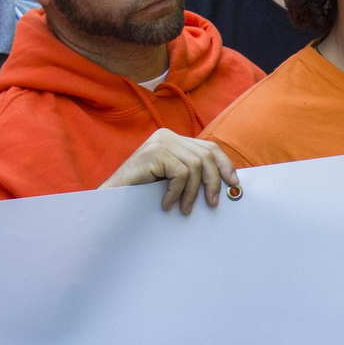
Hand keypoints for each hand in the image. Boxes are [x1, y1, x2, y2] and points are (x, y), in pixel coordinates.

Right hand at [99, 129, 239, 214]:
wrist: (109, 198)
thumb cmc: (142, 191)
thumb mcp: (172, 177)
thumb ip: (193, 172)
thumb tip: (228, 180)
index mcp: (174, 138)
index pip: (209, 147)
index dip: (225, 164)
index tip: (234, 183)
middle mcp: (167, 135)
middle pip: (206, 156)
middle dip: (213, 182)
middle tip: (212, 203)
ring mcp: (159, 143)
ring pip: (195, 167)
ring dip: (192, 193)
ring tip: (185, 209)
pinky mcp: (153, 153)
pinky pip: (180, 174)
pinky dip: (177, 193)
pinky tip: (166, 204)